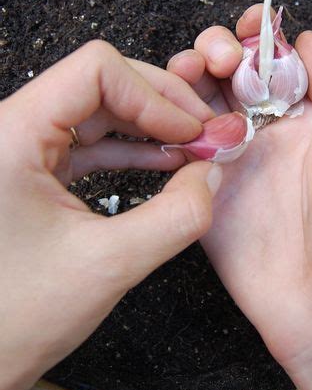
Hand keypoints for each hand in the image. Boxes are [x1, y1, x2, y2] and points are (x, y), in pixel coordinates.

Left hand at [0, 40, 221, 389]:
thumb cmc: (13, 319)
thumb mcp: (109, 265)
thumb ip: (176, 216)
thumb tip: (212, 174)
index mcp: (12, 136)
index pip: (96, 70)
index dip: (154, 95)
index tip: (191, 131)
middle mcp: (11, 133)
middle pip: (100, 84)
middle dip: (160, 106)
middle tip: (205, 135)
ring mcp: (20, 152)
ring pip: (97, 112)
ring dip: (150, 127)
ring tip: (195, 150)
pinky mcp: (31, 174)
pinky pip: (88, 145)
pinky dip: (130, 150)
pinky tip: (167, 165)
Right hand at [169, 5, 311, 389]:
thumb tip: (306, 39)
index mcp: (310, 120)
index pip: (276, 62)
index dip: (259, 37)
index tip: (249, 25)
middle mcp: (268, 135)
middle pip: (229, 75)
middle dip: (216, 50)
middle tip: (216, 58)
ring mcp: (232, 164)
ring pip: (197, 105)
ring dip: (185, 79)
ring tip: (185, 74)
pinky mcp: (203, 194)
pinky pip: (177, 151)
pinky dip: (168, 126)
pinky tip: (168, 114)